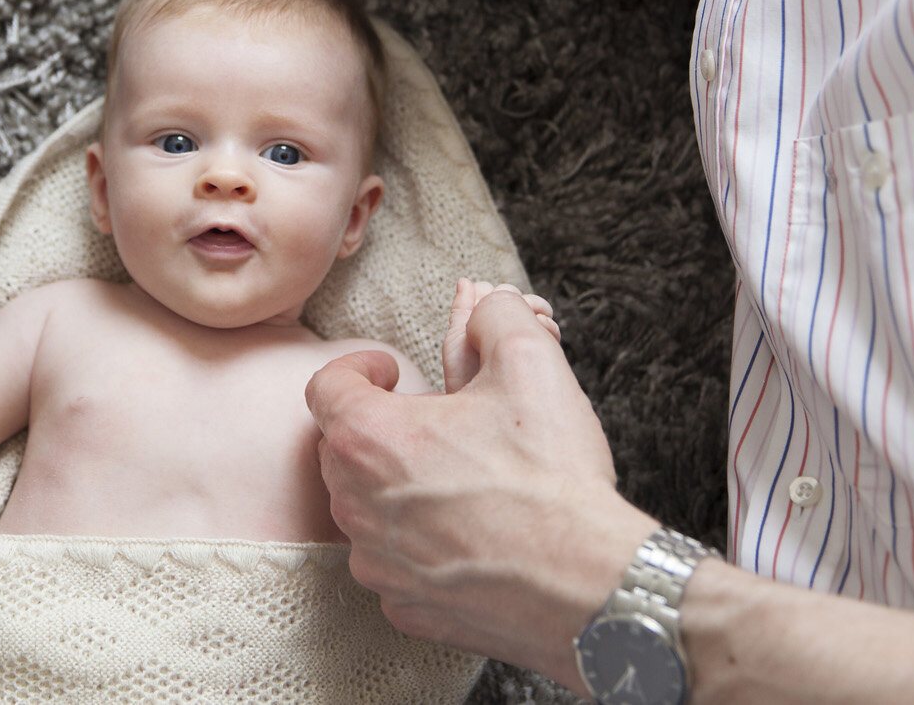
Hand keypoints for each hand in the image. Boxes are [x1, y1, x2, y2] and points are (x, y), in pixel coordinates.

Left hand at [306, 289, 655, 686]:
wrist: (588, 582)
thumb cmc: (552, 476)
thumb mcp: (529, 360)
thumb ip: (494, 315)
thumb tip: (485, 306)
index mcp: (369, 437)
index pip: (326, 386)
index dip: (358, 368)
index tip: (392, 371)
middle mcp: (356, 505)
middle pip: (340, 449)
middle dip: (378, 427)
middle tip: (431, 422)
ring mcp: (377, 563)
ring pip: (364, 509)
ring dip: (394, 486)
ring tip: (452, 476)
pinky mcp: (405, 607)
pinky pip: (393, 563)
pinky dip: (417, 543)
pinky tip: (464, 532)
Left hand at [442, 278, 559, 391]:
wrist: (481, 410)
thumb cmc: (463, 377)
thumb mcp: (457, 340)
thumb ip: (462, 310)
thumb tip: (465, 280)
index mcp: (487, 323)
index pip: (500, 296)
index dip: (500, 293)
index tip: (496, 296)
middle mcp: (509, 331)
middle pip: (522, 302)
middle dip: (520, 298)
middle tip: (516, 303)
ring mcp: (527, 343)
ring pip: (540, 314)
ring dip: (537, 308)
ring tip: (532, 315)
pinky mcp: (543, 356)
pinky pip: (551, 333)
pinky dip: (548, 325)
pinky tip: (542, 327)